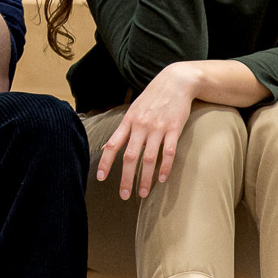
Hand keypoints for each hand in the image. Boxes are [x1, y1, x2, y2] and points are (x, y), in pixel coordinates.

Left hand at [96, 63, 197, 198]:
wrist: (176, 81)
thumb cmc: (152, 97)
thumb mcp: (133, 110)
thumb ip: (122, 129)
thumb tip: (106, 146)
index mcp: (128, 121)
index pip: (113, 144)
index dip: (106, 162)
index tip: (101, 178)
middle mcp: (141, 126)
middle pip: (130, 157)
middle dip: (126, 178)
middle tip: (124, 195)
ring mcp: (158, 128)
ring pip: (149, 158)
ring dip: (145, 178)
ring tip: (143, 193)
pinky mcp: (174, 129)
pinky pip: (169, 152)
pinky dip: (165, 167)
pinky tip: (162, 179)